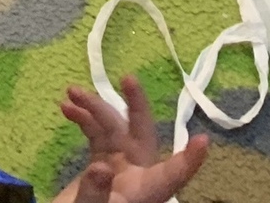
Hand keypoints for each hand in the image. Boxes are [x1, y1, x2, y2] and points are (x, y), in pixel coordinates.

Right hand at [54, 77, 208, 202]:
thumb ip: (95, 191)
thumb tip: (100, 166)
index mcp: (144, 191)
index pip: (172, 175)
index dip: (188, 160)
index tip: (203, 141)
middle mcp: (136, 174)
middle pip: (143, 135)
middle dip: (137, 106)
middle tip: (128, 78)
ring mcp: (118, 166)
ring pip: (113, 127)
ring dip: (94, 107)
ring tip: (71, 91)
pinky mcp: (100, 162)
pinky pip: (95, 133)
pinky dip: (82, 118)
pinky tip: (65, 107)